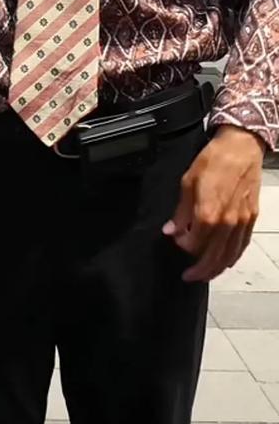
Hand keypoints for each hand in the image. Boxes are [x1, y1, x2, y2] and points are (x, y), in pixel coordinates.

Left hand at [162, 126, 263, 282]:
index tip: (176, 238)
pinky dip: (233, 257)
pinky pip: (242, 245)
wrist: (241, 147)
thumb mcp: (187, 182)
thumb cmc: (213, 160)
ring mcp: (242, 221)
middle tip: (188, 276)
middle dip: (199, 270)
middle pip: (213, 257)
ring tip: (205, 274)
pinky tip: (226, 261)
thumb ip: (180, 212)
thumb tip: (171, 230)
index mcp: (208, 213)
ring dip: (216, 269)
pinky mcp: (252, 218)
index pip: (193, 244)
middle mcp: (227, 222)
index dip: (182, 245)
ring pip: (230, 255)